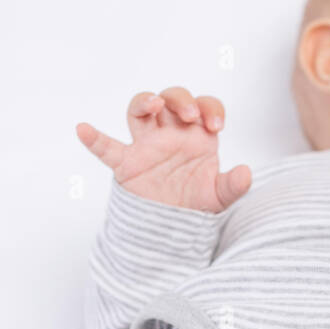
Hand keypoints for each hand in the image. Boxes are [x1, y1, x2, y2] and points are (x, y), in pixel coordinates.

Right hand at [76, 87, 250, 211]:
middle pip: (171, 99)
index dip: (210, 108)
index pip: (204, 106)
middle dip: (181, 100)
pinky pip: (107, 148)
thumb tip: (246, 174)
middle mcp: (171, 133)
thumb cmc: (196, 204)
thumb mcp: (219, 197)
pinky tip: (83, 129)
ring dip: (146, 101)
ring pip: (140, 110)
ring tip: (155, 104)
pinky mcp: (127, 164)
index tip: (215, 125)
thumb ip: (233, 185)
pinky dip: (94, 139)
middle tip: (192, 116)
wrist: (173, 229)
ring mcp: (147, 146)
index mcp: (197, 136)